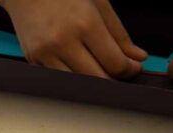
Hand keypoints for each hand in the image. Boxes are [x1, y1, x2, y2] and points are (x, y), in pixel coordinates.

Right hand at [0, 0, 146, 78]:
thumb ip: (119, 34)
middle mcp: (64, 41)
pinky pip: (60, 79)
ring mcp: (45, 53)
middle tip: (120, 71)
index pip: (115, 62)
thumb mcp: (98, 3)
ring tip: (99, 68)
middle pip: (98, 79)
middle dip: (114, 78)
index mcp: (85, 23)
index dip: (129, 70)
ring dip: (93, 81)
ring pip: (78, 84)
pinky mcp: (33, 60)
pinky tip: (78, 64)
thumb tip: (138, 58)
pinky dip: (73, 77)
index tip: (133, 67)